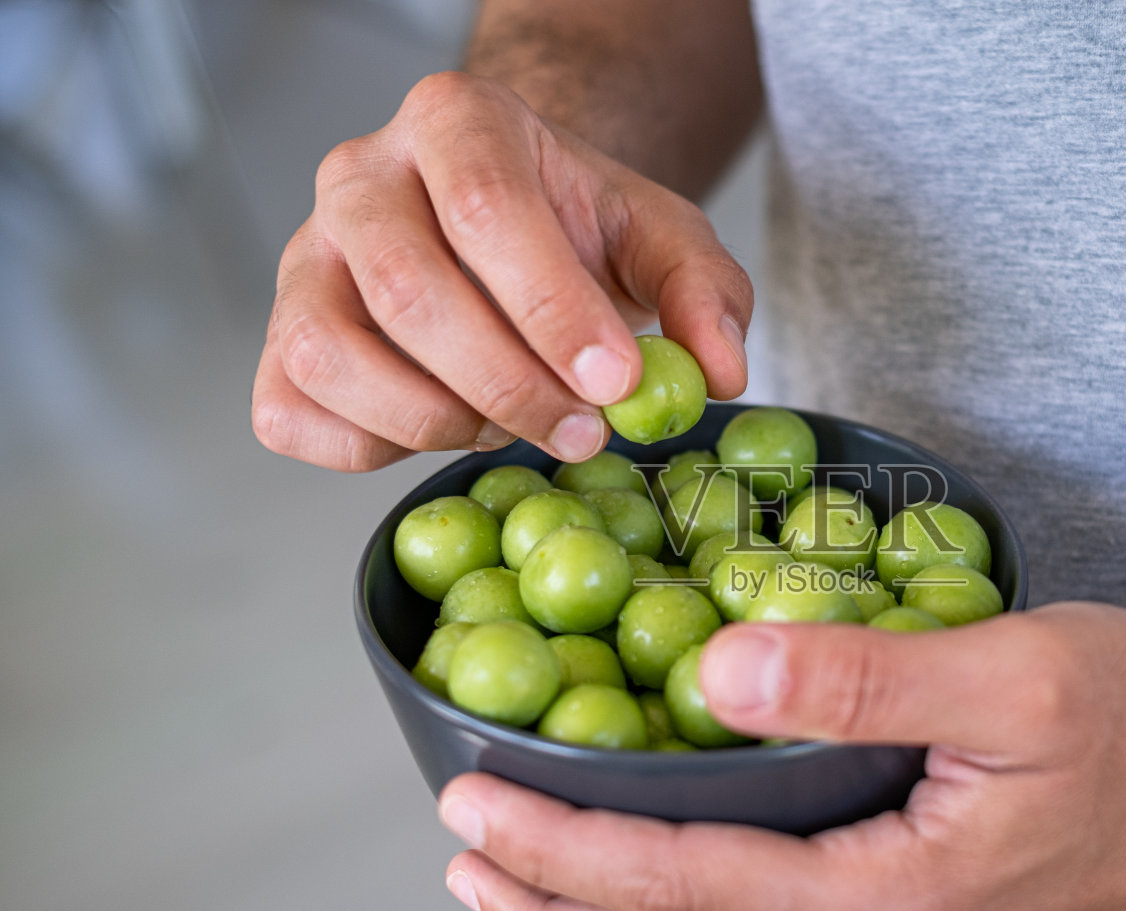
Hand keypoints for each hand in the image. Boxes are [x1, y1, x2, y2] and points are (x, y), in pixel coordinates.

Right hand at [252, 71, 750, 470]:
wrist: (508, 227)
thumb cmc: (576, 228)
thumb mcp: (662, 239)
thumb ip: (704, 293)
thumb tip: (717, 371)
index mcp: (456, 121)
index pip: (488, 209)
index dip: (553, 310)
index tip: (616, 382)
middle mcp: (360, 177)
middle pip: (409, 291)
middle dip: (510, 385)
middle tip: (584, 429)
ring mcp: (304, 257)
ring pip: (333, 353)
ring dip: (437, 420)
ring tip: (510, 420)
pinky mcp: (280, 335)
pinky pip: (292, 410)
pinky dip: (371, 446)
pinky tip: (443, 428)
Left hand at [435, 603, 1125, 910]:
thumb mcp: (1015, 677)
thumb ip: (858, 677)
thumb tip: (715, 674)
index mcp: (894, 906)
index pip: (681, 884)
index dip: (561, 849)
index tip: (469, 808)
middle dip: (556, 909)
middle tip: (459, 863)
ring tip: (526, 886)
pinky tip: (669, 880)